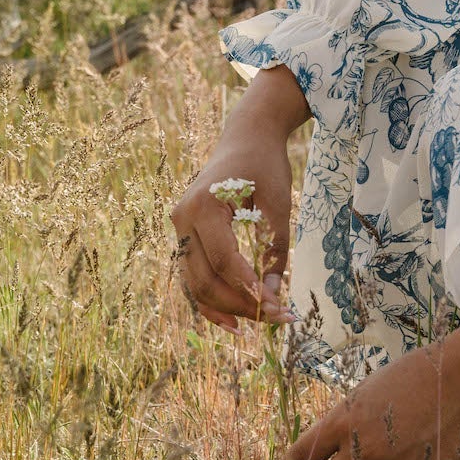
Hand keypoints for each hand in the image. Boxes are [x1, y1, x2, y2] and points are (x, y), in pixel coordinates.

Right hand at [170, 65, 307, 330]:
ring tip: (261, 322)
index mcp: (204, 205)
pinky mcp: (186, 236)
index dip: (248, 288)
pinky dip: (212, 299)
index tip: (277, 306)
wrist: (246, 137)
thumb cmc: (265, 164)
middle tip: (278, 317)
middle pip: (205, 279)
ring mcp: (180, 229)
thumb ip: (274, 247)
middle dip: (241, 304)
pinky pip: (195, 276)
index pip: (224, 260)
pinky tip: (235, 320)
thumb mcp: (278, 202)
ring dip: (226, 307)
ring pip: (195, 284)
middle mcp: (183, 219)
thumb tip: (273, 295)